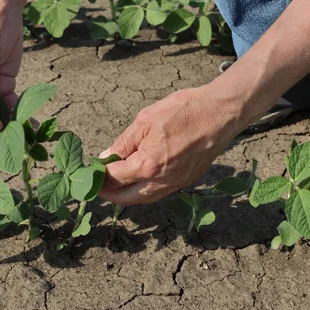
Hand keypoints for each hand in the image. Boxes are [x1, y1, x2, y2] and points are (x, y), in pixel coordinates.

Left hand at [99, 85, 245, 205]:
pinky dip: (143, 190)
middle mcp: (161, 181)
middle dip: (108, 194)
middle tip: (96, 184)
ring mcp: (176, 184)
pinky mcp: (187, 181)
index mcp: (148, 165)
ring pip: (144, 199)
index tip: (88, 171)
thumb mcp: (145, 120)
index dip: (98, 176)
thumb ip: (123, 143)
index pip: (114, 179)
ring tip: (114, 183)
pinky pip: (159, 192)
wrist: (221, 113)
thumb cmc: (184, 111)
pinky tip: (138, 178)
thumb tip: (105, 158)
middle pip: (126, 198)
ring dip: (126, 195)